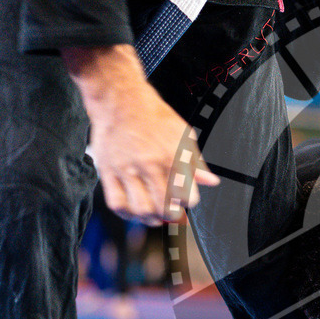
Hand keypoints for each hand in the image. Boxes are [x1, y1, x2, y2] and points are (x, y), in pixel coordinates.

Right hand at [63, 44, 219, 225]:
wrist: (119, 100)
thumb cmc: (153, 116)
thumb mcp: (183, 134)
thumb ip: (197, 161)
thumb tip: (211, 182)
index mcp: (173, 155)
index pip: (187, 195)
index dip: (188, 202)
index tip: (186, 200)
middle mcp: (150, 164)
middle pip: (164, 207)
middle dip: (171, 215)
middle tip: (171, 212)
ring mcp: (127, 169)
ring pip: (141, 209)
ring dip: (150, 219)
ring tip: (154, 216)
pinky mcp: (107, 171)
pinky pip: (116, 203)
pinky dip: (126, 214)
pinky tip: (133, 211)